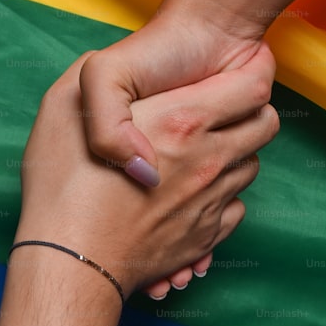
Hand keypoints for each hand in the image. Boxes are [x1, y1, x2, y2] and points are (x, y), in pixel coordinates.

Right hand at [15, 43, 277, 297]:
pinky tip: (193, 193)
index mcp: (180, 120)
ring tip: (200, 152)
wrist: (69, 262)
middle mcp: (207, 160)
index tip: (232, 71)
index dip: (249, 73)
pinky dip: (221, 197)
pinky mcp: (205, 237)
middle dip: (249, 111)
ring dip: (234, 155)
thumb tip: (115, 62)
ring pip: (250, 167)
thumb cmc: (61, 186)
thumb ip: (96, 75)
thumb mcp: (65, 105)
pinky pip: (235, 208)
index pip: (253, 88)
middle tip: (220, 108)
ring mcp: (210, 201)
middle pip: (264, 125)